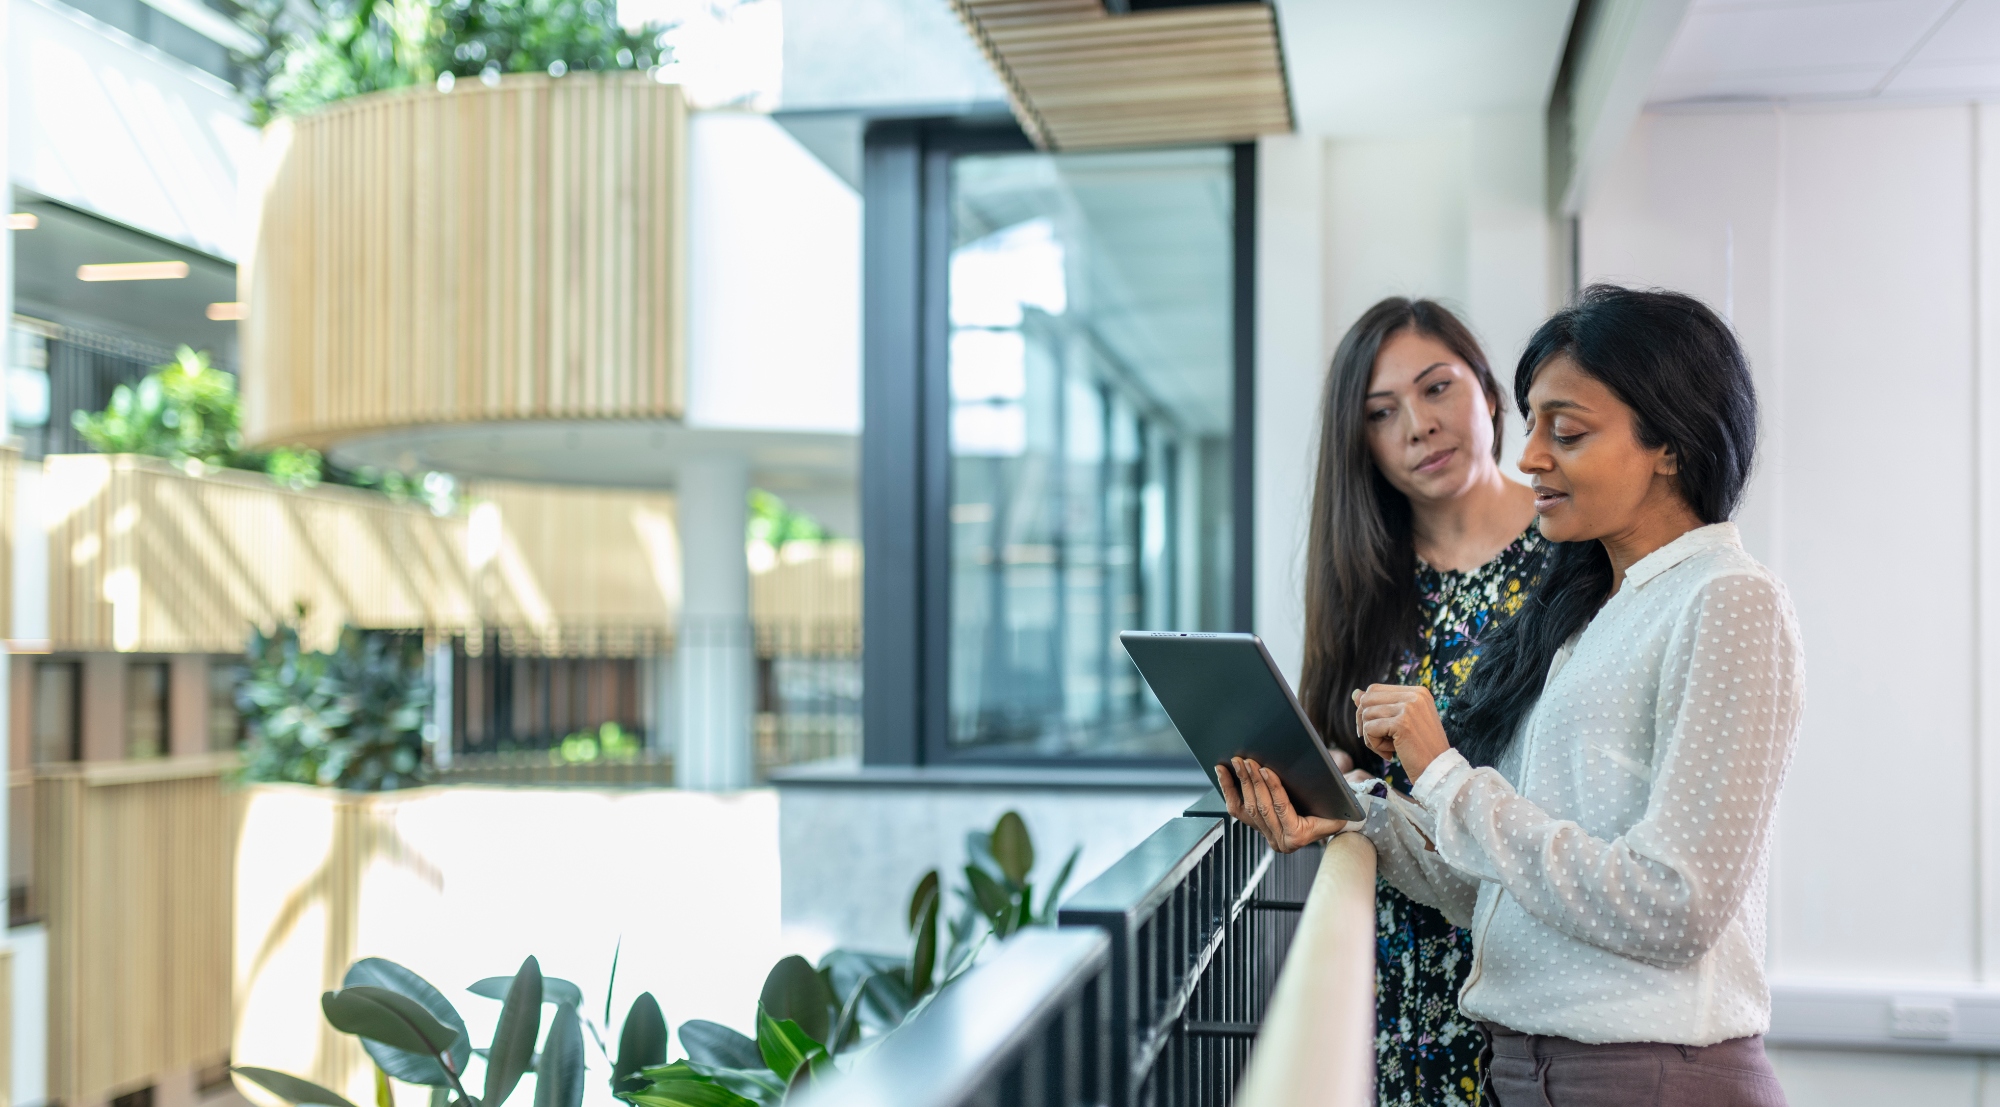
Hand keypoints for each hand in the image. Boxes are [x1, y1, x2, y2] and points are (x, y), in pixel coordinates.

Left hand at [1216, 756, 1344, 853]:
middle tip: (1247, 761)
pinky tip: (1223, 772)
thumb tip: (1325, 771)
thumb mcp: (1337, 804)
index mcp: (1299, 836)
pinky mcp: (1256, 827)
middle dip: (1253, 781)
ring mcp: (1266, 834)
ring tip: (1237, 762)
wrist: (1333, 819)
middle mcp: (1280, 841)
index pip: (1282, 809)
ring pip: (1248, 808)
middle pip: (1262, 808)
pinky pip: (1238, 809)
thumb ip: (1331, 795)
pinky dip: (1229, 789)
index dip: (1272, 788)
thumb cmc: (1336, 808)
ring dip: (1241, 782)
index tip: (1265, 770)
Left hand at [1354, 684, 1451, 781]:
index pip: (1375, 689)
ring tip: (1388, 749)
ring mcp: (1409, 707)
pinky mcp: (1402, 723)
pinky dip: (1374, 745)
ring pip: (1366, 714)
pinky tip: (1390, 754)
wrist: (1438, 771)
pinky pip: (1370, 729)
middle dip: (1364, 722)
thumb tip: (1355, 693)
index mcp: (1418, 692)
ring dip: (1371, 736)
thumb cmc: (1420, 749)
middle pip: (1367, 699)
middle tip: (1376, 741)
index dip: (1367, 710)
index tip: (1374, 730)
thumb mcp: (1402, 723)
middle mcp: (1415, 695)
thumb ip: (1381, 706)